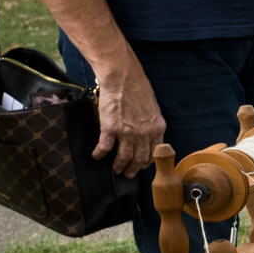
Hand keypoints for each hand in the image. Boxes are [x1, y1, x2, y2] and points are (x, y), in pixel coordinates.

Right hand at [92, 54, 166, 177]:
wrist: (123, 78)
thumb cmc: (138, 87)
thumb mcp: (152, 107)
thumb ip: (150, 122)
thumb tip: (147, 131)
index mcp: (157, 128)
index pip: (155, 152)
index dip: (147, 162)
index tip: (142, 165)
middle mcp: (144, 133)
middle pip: (140, 159)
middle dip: (133, 169)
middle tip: (128, 174)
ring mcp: (127, 133)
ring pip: (123, 157)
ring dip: (118, 166)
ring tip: (115, 170)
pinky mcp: (111, 129)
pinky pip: (104, 147)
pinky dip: (99, 154)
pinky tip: (96, 156)